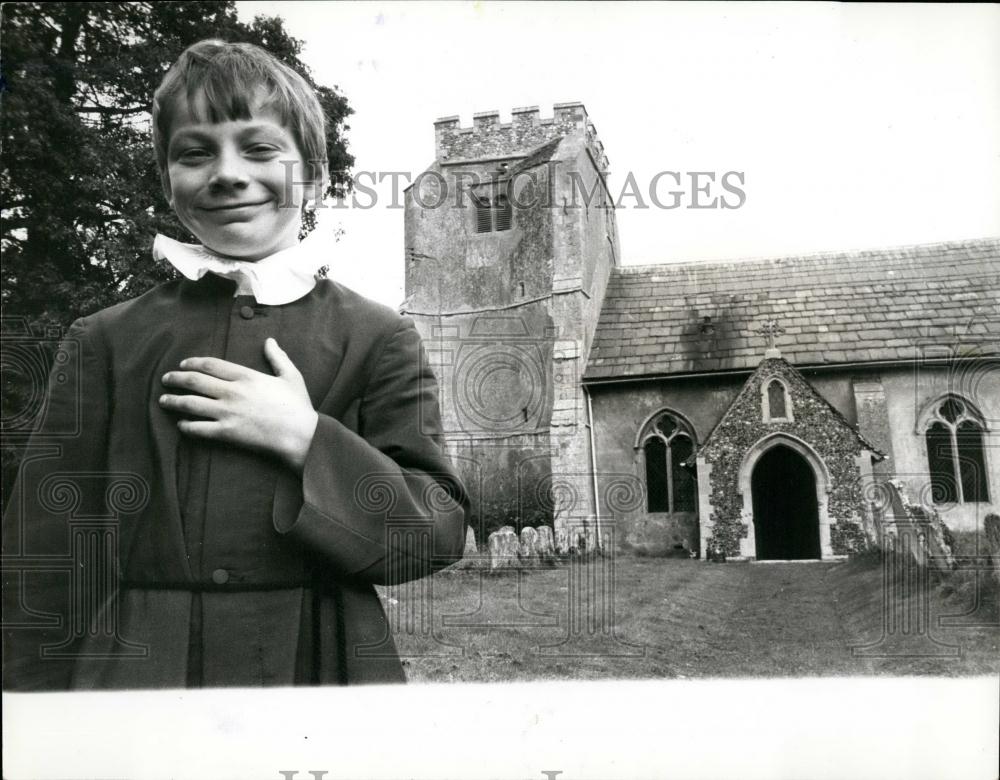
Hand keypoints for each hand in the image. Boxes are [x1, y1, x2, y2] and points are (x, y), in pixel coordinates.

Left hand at [159, 338, 317, 473]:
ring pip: (190, 404)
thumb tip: (270, 341)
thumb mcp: (291, 376)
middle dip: (175, 379)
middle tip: (165, 380)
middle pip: (194, 382)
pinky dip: (186, 426)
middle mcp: (232, 391)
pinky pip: (198, 428)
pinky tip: (181, 425)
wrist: (300, 435)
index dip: (193, 363)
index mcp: (246, 376)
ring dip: (173, 401)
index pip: (210, 365)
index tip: (183, 364)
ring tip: (163, 400)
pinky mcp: (227, 432)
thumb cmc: (298, 406)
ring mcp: (227, 412)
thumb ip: (278, 357)